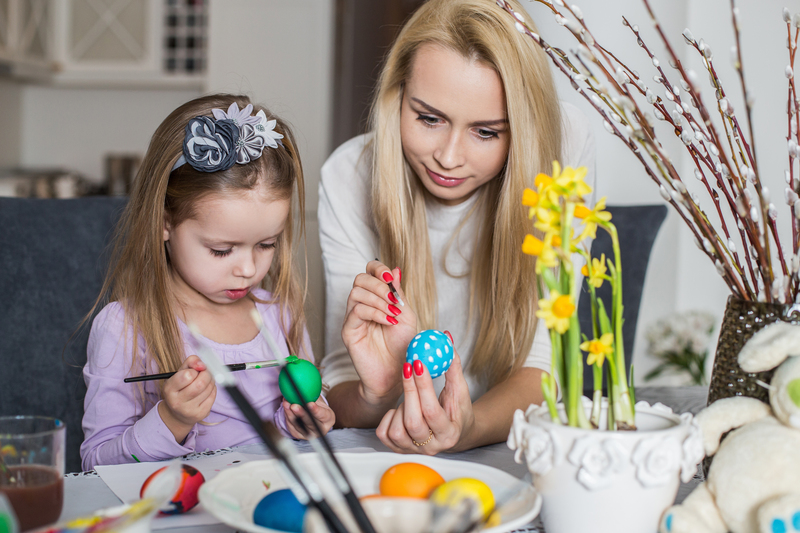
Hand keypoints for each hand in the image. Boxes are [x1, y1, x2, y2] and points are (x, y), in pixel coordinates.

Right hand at [158, 355, 216, 442]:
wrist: (178, 413)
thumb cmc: (180, 389)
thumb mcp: (180, 373)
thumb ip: (191, 362)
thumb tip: (202, 364)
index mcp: (169, 389)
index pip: (187, 375)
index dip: (194, 370)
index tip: (194, 371)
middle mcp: (178, 402)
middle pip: (201, 383)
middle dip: (206, 374)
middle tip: (204, 373)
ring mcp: (190, 410)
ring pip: (209, 388)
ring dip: (210, 381)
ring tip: (204, 381)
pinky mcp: (201, 414)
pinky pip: (213, 395)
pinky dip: (212, 389)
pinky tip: (205, 390)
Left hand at [283, 397, 335, 439]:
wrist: (311, 415)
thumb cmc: (317, 405)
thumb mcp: (318, 399)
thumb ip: (313, 394)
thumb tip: (305, 384)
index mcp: (328, 419)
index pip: (323, 415)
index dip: (316, 410)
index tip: (310, 403)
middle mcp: (320, 429)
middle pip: (309, 423)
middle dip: (301, 414)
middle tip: (294, 406)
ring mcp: (309, 434)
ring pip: (298, 425)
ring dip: (291, 414)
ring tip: (286, 403)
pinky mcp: (298, 435)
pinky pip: (291, 427)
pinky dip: (287, 416)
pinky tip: (286, 407)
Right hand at [341, 261, 416, 403]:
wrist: (396, 373)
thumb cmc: (402, 345)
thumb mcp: (406, 315)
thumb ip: (399, 293)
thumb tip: (396, 270)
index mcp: (375, 298)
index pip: (369, 272)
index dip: (378, 269)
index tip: (391, 279)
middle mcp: (361, 304)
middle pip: (360, 279)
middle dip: (379, 286)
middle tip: (395, 300)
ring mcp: (353, 318)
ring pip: (356, 293)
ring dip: (379, 300)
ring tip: (393, 314)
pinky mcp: (348, 331)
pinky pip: (356, 311)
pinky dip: (374, 312)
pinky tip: (388, 321)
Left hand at [376, 331, 475, 453]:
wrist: (455, 432)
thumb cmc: (457, 410)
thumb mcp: (460, 390)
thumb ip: (453, 366)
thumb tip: (446, 337)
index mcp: (449, 433)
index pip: (432, 410)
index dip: (423, 386)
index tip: (417, 363)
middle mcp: (432, 447)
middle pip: (413, 421)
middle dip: (408, 391)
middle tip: (407, 366)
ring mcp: (415, 450)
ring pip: (397, 431)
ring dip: (399, 407)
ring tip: (408, 396)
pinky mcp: (400, 450)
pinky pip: (385, 435)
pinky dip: (387, 419)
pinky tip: (398, 410)